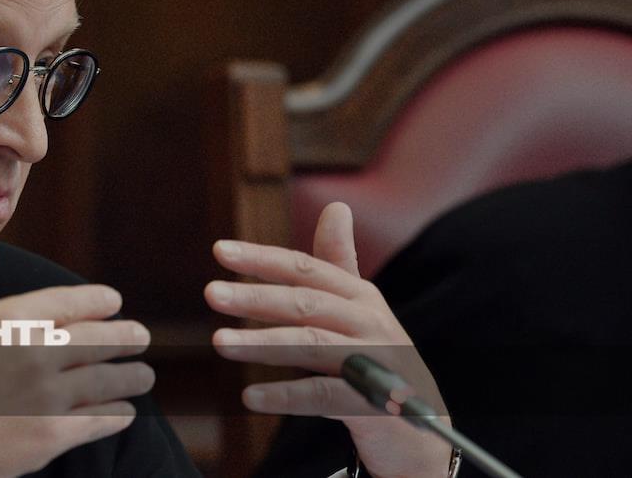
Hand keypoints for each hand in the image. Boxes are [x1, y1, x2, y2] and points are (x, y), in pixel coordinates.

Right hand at [0, 214, 153, 476]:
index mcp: (15, 319)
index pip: (77, 302)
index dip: (102, 302)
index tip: (114, 303)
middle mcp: (39, 354)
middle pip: (104, 340)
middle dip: (129, 338)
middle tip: (141, 338)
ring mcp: (49, 397)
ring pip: (110, 381)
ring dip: (132, 377)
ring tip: (142, 375)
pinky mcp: (51, 436)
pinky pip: (101, 421)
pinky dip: (117, 414)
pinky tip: (122, 412)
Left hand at [205, 203, 453, 477]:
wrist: (420, 424)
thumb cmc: (377, 357)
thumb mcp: (358, 308)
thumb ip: (338, 263)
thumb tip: (336, 206)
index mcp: (359, 296)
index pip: (306, 269)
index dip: (263, 259)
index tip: (220, 250)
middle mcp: (369, 322)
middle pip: (305, 303)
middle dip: (256, 296)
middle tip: (211, 293)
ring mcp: (375, 362)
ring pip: (312, 344)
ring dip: (263, 342)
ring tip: (219, 341)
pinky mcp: (373, 403)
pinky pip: (324, 396)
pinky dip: (286, 396)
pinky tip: (250, 396)